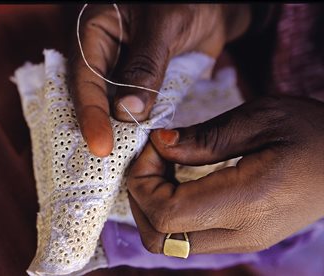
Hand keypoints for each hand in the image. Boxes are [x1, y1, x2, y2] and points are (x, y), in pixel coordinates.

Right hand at [68, 4, 250, 156]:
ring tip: (120, 164)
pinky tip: (139, 147)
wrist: (212, 4)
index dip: (91, 113)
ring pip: (111, 107)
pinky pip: (133, 108)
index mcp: (94, 32)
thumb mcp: (164, 26)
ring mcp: (120, 73)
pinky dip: (136, 127)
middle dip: (98, 129)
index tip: (101, 146)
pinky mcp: (140, 85)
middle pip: (92, 97)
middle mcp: (101, 55)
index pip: (84, 77)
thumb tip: (126, 112)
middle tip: (106, 164)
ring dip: (117, 132)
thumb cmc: (185, 0)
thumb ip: (144, 66)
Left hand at [126, 95, 323, 253]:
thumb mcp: (260, 119)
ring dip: (154, 203)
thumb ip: (204, 138)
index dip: (143, 181)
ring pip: (169, 241)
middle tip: (154, 156)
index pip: (166, 214)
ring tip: (166, 165)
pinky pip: (187, 235)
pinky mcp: (240, 239)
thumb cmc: (312, 132)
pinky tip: (180, 179)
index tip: (154, 146)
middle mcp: (241, 235)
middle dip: (141, 195)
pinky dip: (170, 209)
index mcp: (248, 203)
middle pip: (159, 238)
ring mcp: (241, 242)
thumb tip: (158, 144)